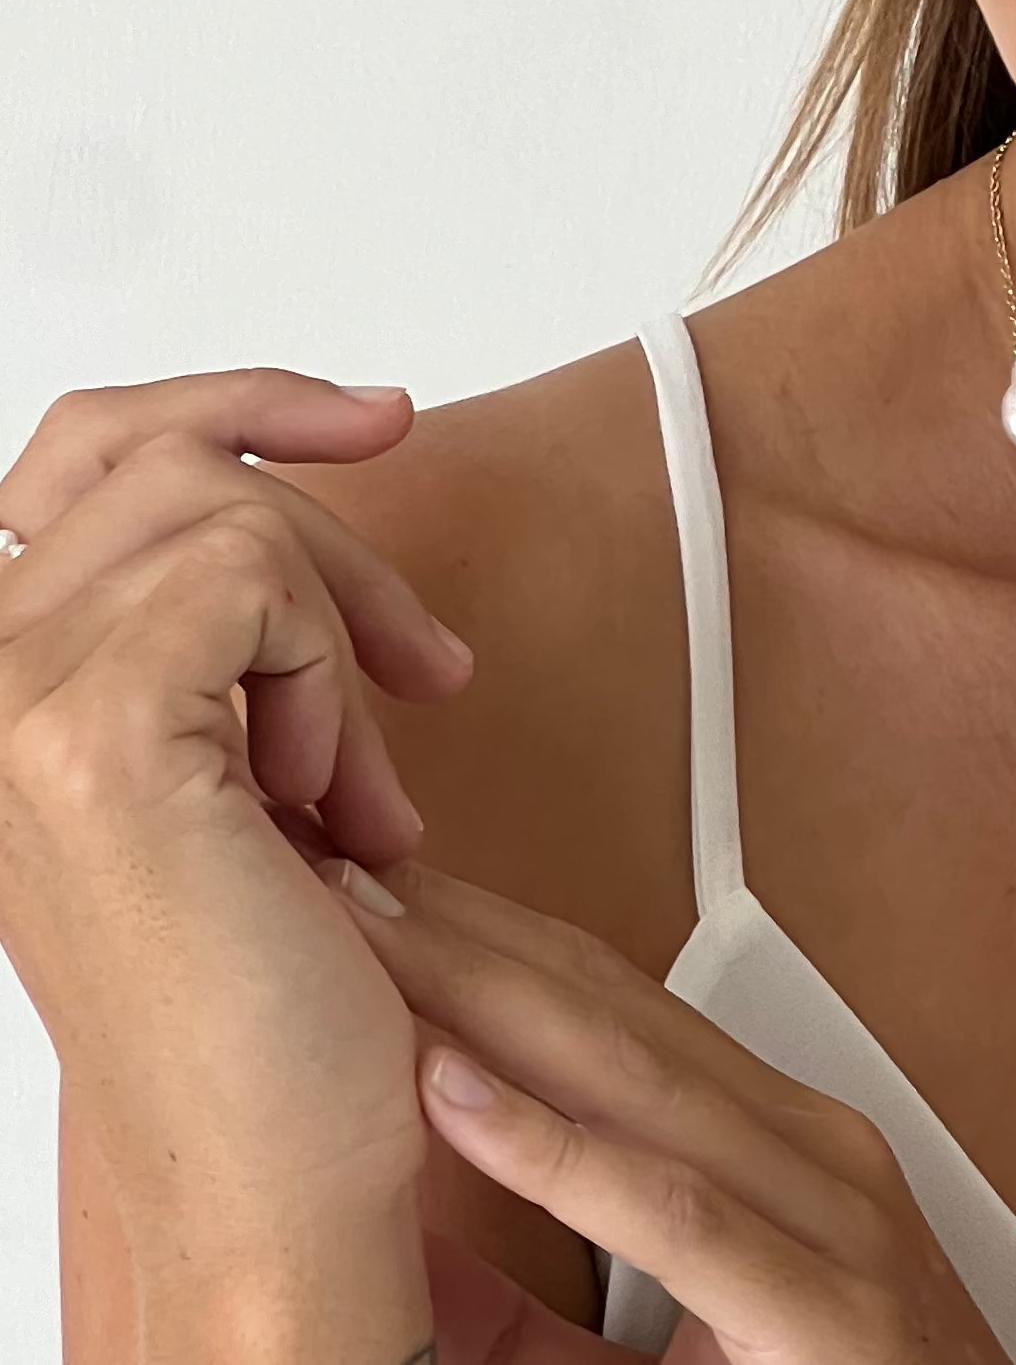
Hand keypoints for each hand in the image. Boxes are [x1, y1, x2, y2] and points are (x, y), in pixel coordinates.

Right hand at [0, 372, 474, 1274]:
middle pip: (173, 458)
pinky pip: (254, 580)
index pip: (89, 448)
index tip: (373, 421)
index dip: (236, 405)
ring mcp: (8, 702)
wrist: (269, 1157)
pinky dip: (331, 679)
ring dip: (338, 639)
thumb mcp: (236, 752)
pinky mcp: (85, 732)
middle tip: (427, 662)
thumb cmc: (266, 982)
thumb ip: (214, 623)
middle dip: (335, 537)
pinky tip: (325, 810)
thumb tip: (298, 463)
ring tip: (351, 788)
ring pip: (231, 514)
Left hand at [325, 858, 1012, 1362]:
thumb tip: (393, 1252)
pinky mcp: (822, 1306)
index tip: (389, 900)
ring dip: (497, 1000)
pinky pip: (669, 1213)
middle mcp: (814, 1149)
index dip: (502, 945)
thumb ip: (541, 1302)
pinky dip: (553, 1150)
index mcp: (782, 1147)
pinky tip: (458, 1096)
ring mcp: (832, 1212)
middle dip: (483, 939)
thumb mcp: (686, 1335)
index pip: (617, 1012)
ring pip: (638, 1078)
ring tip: (388, 944)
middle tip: (357, 873)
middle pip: (619, 1013)